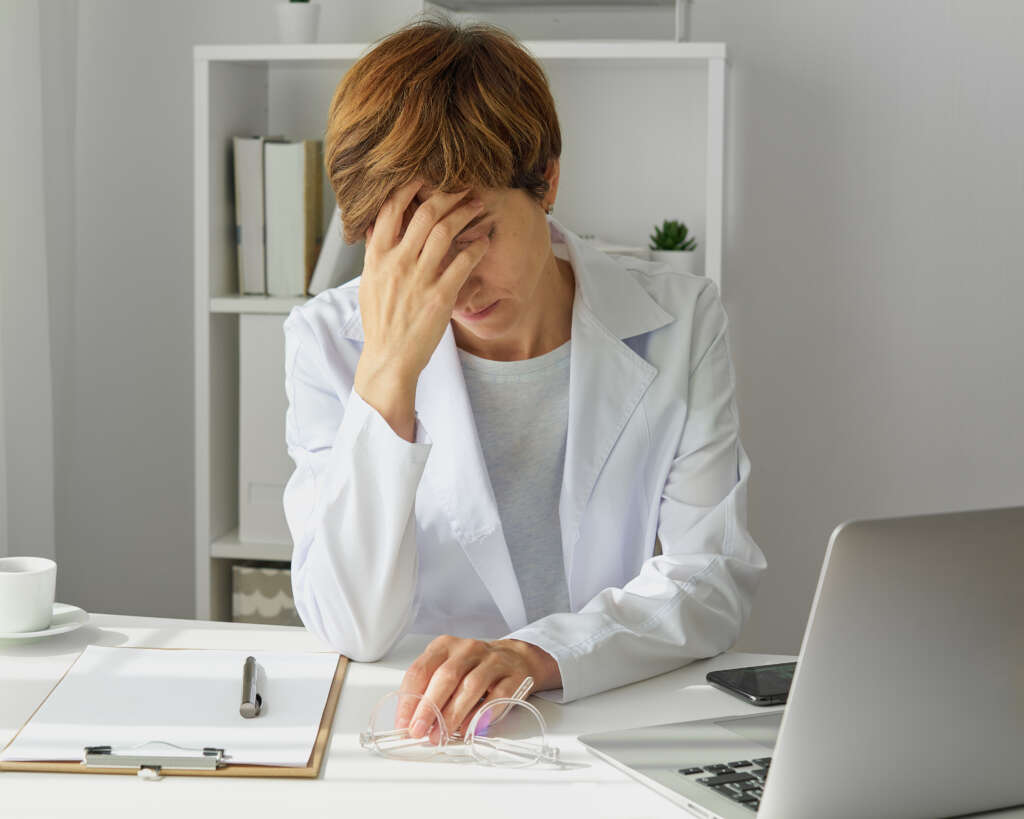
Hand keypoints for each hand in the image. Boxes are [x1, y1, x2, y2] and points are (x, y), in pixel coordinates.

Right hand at [354, 178, 489, 397]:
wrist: (389, 358)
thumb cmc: (381, 322)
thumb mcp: (369, 283)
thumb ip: (376, 253)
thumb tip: (377, 226)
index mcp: (377, 257)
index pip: (389, 209)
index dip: (408, 187)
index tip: (424, 175)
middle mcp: (396, 263)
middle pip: (424, 213)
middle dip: (447, 195)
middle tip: (463, 188)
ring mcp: (418, 279)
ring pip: (445, 231)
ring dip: (465, 214)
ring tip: (477, 206)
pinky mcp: (440, 296)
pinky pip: (463, 262)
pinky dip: (476, 247)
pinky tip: (484, 241)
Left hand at [395, 635, 560, 744]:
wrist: (516, 659)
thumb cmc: (474, 668)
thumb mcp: (448, 670)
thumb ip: (429, 691)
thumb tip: (411, 722)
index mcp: (445, 646)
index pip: (420, 670)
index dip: (409, 699)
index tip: (403, 723)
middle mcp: (468, 649)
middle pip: (446, 677)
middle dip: (429, 707)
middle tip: (418, 730)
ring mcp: (493, 661)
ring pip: (470, 686)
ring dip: (453, 714)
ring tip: (441, 735)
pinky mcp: (514, 676)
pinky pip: (497, 696)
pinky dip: (481, 715)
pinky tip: (470, 729)